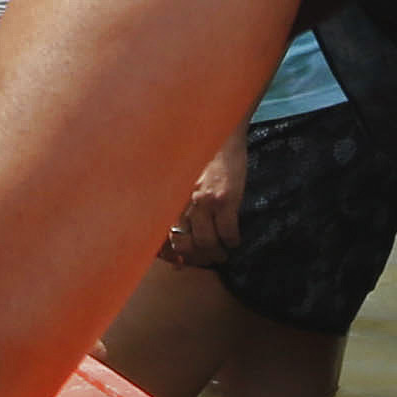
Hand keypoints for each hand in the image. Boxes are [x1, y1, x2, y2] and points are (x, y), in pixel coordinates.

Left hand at [161, 130, 251, 267]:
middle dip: (197, 257)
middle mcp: (182, 201)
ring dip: (216, 253)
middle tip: (207, 257)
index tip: (179, 263)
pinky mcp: (225, 199)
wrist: (220, 134)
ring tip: (221, 252)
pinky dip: (232, 242)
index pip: (163, 236)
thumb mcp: (182, 181)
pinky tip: (233, 240)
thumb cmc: (199, 156)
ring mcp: (204, 201)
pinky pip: (228, 233)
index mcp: (169, 198)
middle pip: (185, 245)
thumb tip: (176, 241)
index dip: (171, 255)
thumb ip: (177, 207)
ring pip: (206, 243)